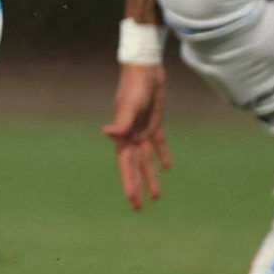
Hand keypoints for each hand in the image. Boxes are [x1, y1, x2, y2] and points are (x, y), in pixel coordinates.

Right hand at [102, 61, 170, 209]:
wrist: (145, 66)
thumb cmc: (135, 84)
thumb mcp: (130, 104)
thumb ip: (122, 121)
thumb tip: (107, 133)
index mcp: (123, 133)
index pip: (126, 163)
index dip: (129, 182)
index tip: (132, 200)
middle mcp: (131, 134)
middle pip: (135, 165)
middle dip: (137, 186)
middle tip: (139, 207)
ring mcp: (142, 129)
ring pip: (147, 159)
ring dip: (150, 176)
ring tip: (156, 196)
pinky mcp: (154, 122)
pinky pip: (158, 143)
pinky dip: (162, 155)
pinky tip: (166, 168)